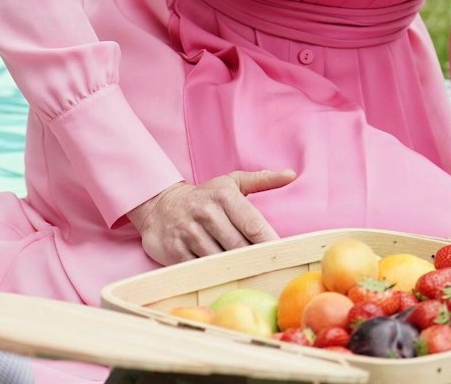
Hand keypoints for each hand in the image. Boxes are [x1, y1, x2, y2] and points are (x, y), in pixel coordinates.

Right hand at [125, 170, 295, 266]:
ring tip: (249, 276)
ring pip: (222, 261)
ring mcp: (189, 233)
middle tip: (271, 273)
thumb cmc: (204, 196)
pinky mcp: (176, 251)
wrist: (159, 205)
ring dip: (237, 270)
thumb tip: (291, 175)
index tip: (285, 258)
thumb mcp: (230, 183)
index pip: (255, 227)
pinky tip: (224, 277)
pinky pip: (202, 270)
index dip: (272, 245)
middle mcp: (206, 212)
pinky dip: (215, 275)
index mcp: (224, 196)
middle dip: (256, 262)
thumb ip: (262, 180)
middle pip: (241, 248)